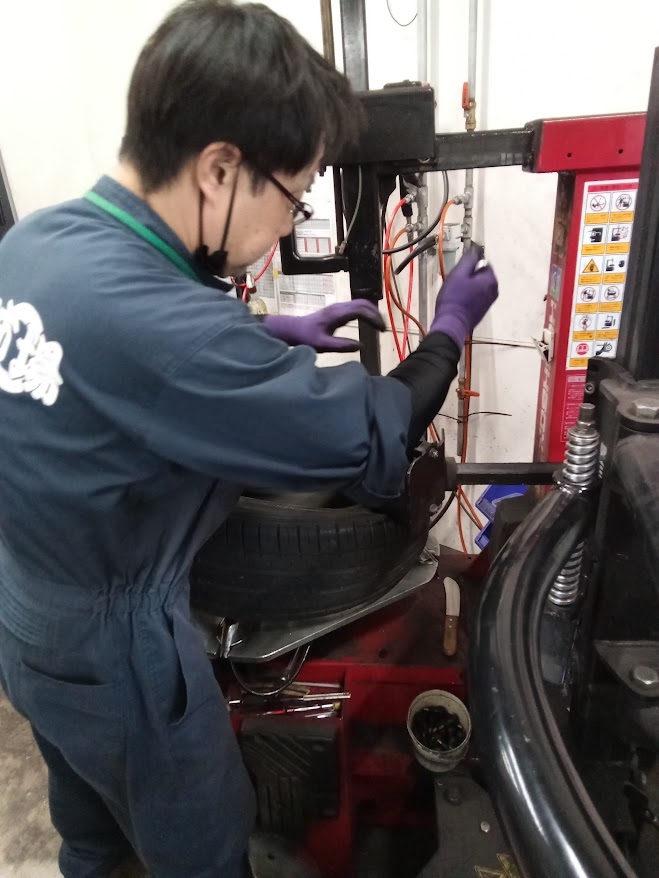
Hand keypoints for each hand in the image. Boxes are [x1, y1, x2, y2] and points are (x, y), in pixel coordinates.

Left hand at [262, 300, 384, 352]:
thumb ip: (341, 346)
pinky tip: (370, 323)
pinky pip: (356, 307)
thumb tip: (361, 345)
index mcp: (336, 313)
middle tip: (383, 328)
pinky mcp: (338, 310)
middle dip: (376, 314)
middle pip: (364, 304)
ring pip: (361, 304)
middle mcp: (339, 307)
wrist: (294, 329)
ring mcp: (339, 307)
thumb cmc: (306, 337)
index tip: (381, 330)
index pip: (361, 310)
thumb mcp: (322, 345)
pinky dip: (366, 313)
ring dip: (372, 313)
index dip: (374, 318)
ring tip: (379, 327)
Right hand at [430, 247, 498, 348]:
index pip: (482, 261)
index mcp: (491, 280)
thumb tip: (476, 249)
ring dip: (467, 285)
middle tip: (455, 280)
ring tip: (455, 291)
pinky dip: (468, 295)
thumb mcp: (459, 273)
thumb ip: (469, 258)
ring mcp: (488, 302)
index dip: (469, 263)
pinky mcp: (482, 310)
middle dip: (468, 275)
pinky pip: (476, 296)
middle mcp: (493, 291)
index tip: (459, 269)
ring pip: (478, 285)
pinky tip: (458, 299)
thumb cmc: (454, 299)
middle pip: (480, 274)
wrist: (451, 324)